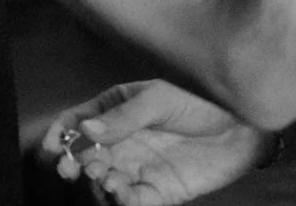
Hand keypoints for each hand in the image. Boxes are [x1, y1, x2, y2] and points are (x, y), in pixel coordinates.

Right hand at [39, 81, 273, 204]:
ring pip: (105, 182)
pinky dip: (124, 202)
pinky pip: (134, 202)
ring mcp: (138, 167)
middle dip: (75, 165)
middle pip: (86, 157)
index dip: (60, 133)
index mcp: (116, 109)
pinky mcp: (158, 191)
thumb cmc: (201, 100)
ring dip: (100, 184)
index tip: (51, 146)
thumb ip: (124, 117)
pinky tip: (126, 194)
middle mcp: (122, 141)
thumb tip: (86, 128)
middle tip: (74, 170)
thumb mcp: (160, 100)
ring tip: (109, 179)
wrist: (244, 126)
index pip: (77, 121)